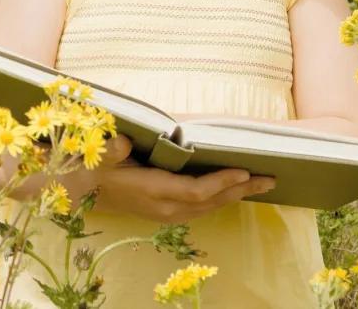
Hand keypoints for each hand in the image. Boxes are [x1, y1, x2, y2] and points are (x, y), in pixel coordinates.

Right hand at [69, 134, 276, 223]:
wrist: (86, 189)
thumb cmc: (97, 167)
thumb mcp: (101, 156)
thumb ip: (113, 150)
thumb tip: (124, 144)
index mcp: (154, 191)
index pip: (196, 190)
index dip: (222, 182)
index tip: (245, 171)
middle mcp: (165, 207)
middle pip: (211, 201)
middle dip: (241, 190)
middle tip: (270, 178)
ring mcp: (167, 214)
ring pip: (209, 207)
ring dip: (235, 196)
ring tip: (261, 184)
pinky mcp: (167, 213)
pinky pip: (201, 208)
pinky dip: (221, 198)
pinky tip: (233, 190)